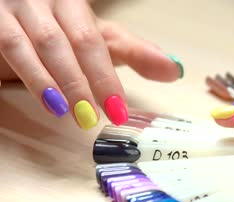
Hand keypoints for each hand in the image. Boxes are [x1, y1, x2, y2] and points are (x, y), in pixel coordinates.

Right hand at [0, 0, 182, 129]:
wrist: (12, 20)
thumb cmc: (62, 31)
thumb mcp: (99, 39)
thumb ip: (135, 53)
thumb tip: (174, 69)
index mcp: (74, 4)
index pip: (95, 40)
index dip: (107, 77)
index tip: (120, 110)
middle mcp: (47, 1)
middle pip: (72, 41)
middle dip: (90, 82)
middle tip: (102, 116)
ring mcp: (17, 9)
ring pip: (40, 45)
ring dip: (60, 83)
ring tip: (77, 115)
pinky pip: (10, 47)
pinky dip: (32, 77)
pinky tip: (49, 103)